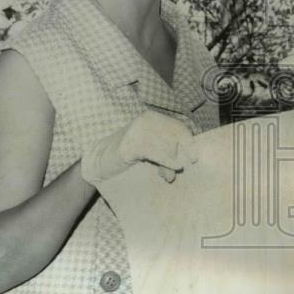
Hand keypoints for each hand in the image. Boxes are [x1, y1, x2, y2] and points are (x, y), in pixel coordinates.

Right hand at [81, 109, 199, 185]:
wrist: (99, 162)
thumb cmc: (128, 157)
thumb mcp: (150, 152)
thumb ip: (165, 153)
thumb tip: (183, 163)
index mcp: (152, 118)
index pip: (178, 126)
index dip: (189, 142)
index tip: (194, 158)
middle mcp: (146, 120)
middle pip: (175, 135)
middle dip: (180, 154)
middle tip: (177, 170)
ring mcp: (137, 130)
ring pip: (167, 144)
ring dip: (171, 162)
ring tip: (167, 175)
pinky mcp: (129, 144)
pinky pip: (155, 152)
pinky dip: (165, 161)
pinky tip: (167, 171)